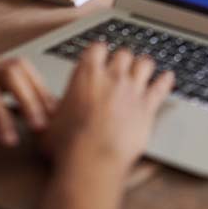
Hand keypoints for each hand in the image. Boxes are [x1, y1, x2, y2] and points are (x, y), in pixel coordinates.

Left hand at [0, 54, 55, 160]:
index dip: (0, 117)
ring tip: (51, 114)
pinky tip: (46, 104)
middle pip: (10, 72)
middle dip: (28, 99)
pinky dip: (37, 85)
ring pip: (21, 66)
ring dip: (38, 90)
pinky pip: (23, 70)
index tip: (10, 141)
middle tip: (40, 125)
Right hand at [44, 44, 173, 179]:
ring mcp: (132, 89)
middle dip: (123, 59)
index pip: (96, 48)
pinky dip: (166, 81)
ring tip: (144, 68)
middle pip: (124, 53)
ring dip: (144, 65)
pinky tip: (168, 78)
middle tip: (122, 66)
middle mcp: (112, 77)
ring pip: (145, 63)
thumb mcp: (49, 126)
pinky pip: (161, 86)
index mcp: (86, 75)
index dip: (99, 52)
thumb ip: (53, 114)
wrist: (91, 160)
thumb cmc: (67, 145)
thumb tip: (39, 119)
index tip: (99, 55)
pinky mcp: (148, 106)